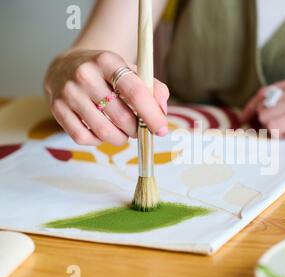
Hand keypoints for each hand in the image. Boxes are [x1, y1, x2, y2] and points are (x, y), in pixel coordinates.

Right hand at [44, 50, 168, 145]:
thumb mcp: (131, 71)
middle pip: (121, 116)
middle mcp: (85, 75)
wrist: (66, 66)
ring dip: (120, 138)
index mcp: (108, 61)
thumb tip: (162, 111)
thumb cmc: (107, 73)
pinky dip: (98, 141)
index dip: (152, 115)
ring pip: (103, 131)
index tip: (162, 130)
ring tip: (124, 133)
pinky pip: (83, 137)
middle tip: (140, 130)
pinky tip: (103, 132)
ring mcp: (69, 92)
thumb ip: (153, 88)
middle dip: (136, 130)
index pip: (135, 93)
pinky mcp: (57, 108)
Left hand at [241, 75, 284, 142]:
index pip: (263, 92)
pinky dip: (278, 135)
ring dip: (272, 130)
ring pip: (265, 117)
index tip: (245, 119)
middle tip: (259, 133)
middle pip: (261, 105)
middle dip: (256, 121)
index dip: (251, 107)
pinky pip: (275, 127)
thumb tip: (273, 112)